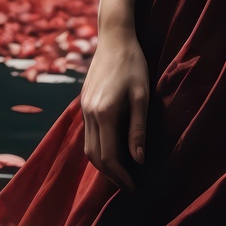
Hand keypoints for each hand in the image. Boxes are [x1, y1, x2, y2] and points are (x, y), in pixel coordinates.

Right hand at [81, 27, 150, 192]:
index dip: (120, 175)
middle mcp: (89, 114)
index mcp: (104, 113)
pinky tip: (113, 149)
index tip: (134, 186)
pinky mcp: (84, 103)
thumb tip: (138, 159)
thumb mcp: (141, 96)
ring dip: (103, 163)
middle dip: (111, 175)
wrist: (114, 38)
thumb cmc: (133, 65)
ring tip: (121, 172)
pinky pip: (88, 134)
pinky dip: (99, 148)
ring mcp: (84, 108)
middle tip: (128, 185)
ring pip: (88, 147)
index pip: (108, 156)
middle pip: (94, 156)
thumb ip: (138, 129)